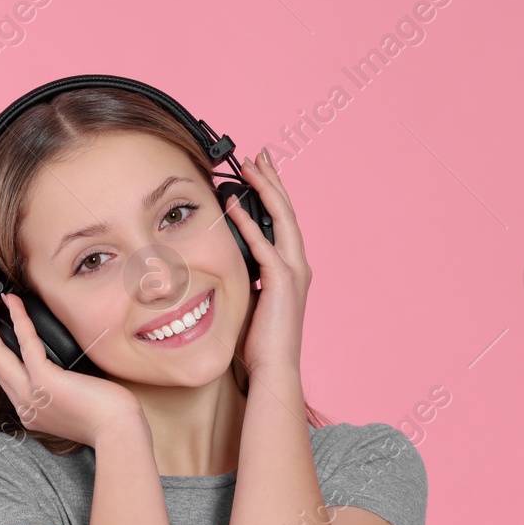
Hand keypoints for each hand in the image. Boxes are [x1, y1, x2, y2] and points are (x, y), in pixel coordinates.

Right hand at [0, 292, 143, 446]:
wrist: (118, 432)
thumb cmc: (108, 418)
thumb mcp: (76, 404)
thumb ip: (61, 389)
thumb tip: (64, 368)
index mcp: (31, 412)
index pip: (5, 376)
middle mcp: (25, 406)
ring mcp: (31, 395)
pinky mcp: (44, 382)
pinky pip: (26, 343)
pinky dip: (18, 319)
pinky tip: (12, 302)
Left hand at [225, 149, 310, 374]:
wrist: (273, 368)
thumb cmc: (260, 342)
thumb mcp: (251, 299)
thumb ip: (246, 275)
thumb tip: (226, 259)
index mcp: (292, 270)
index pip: (283, 222)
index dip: (272, 194)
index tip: (259, 172)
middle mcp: (298, 266)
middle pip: (286, 211)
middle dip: (272, 180)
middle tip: (258, 155)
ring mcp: (293, 272)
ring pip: (281, 219)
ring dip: (265, 190)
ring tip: (250, 167)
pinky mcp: (281, 281)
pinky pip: (262, 243)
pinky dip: (247, 221)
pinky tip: (232, 204)